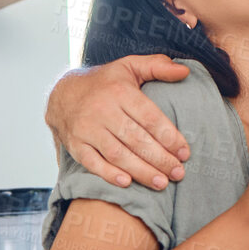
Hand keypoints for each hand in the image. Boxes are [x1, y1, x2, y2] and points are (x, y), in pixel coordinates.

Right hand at [46, 56, 191, 188]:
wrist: (64, 93)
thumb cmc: (106, 82)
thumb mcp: (130, 66)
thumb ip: (158, 66)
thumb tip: (184, 72)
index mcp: (120, 91)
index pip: (150, 118)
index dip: (169, 137)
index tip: (185, 153)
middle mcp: (102, 110)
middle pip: (136, 139)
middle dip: (160, 159)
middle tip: (178, 173)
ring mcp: (87, 129)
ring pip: (117, 154)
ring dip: (141, 171)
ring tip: (161, 183)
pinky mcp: (75, 144)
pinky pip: (92, 162)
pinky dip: (108, 174)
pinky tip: (127, 182)